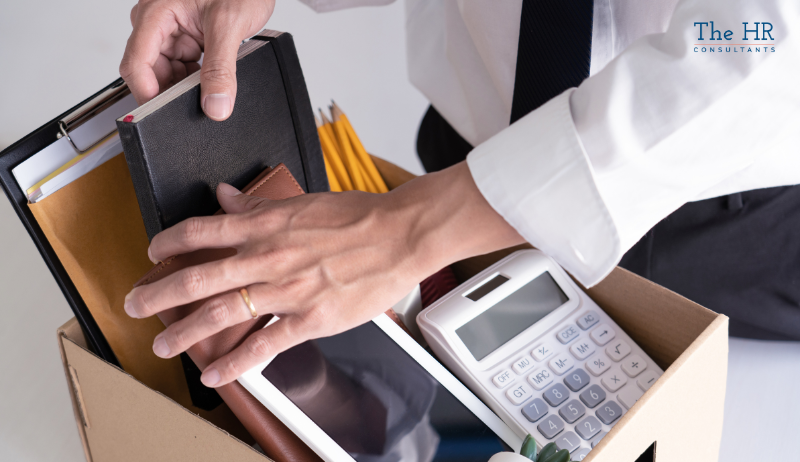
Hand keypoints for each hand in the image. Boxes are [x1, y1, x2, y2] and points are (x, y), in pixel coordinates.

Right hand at [120, 0, 275, 119]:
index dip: (148, 93)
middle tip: (198, 103)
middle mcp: (157, 22)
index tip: (164, 115)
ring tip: (211, 81)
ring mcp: (170, 32)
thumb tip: (215, 106)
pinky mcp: (185, 40)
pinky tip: (212, 77)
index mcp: (156, 13)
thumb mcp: (230, 26)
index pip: (136, 63)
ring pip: (166, 74)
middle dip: (171, 92)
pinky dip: (195, 79)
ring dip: (186, 86)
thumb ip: (221, 69)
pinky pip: (181, 69)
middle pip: (149, 73)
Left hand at [124, 163, 524, 386]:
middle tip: (134, 304)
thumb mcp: (304, 201)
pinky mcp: (309, 318)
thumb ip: (260, 203)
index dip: (169, 243)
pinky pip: (263, 344)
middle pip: (198, 278)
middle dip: (159, 294)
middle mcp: (267, 256)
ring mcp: (286, 290)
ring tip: (163, 344)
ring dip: (185, 331)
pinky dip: (236, 362)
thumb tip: (227, 195)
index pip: (201, 231)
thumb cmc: (360, 216)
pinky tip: (216, 373)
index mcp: (266, 224)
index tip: (154, 253)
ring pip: (221, 314)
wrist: (400, 234)